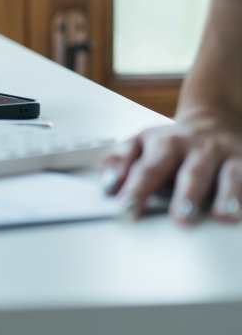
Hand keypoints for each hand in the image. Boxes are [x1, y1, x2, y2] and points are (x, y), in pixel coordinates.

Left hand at [103, 106, 241, 224]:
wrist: (215, 118)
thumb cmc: (172, 143)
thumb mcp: (142, 143)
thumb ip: (121, 161)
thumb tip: (107, 186)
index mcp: (165, 144)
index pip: (148, 169)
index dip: (136, 190)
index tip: (126, 211)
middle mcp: (198, 149)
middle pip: (191, 172)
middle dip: (186, 195)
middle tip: (181, 219)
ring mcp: (228, 157)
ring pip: (231, 175)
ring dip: (228, 195)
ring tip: (225, 216)